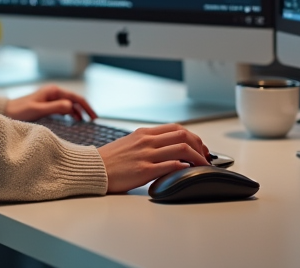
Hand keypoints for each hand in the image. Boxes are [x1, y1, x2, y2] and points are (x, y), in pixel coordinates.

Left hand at [4, 85, 96, 121]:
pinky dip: (70, 113)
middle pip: (74, 100)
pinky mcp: (47, 104)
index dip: (87, 107)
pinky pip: (63, 108)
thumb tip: (71, 106)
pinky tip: (73, 120)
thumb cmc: (20, 110)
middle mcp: (54, 93)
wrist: (7, 111)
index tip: (94, 117)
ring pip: (69, 104)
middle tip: (94, 121)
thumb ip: (55, 108)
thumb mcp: (38, 110)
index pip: (75, 98)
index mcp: (54, 91)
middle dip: (85, 109)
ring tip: (85, 123)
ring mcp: (51, 98)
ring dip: (78, 112)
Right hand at [96, 124, 211, 192]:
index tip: (199, 147)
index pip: (176, 128)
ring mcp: (146, 155)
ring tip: (203, 166)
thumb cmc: (111, 159)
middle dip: (199, 145)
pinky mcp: (144, 170)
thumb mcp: (130, 143)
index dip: (193, 137)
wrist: (94, 168)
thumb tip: (167, 147)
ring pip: (181, 149)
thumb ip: (148, 142)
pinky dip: (184, 167)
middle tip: (205, 156)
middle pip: (182, 135)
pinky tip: (189, 171)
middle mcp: (147, 141)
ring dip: (197, 158)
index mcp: (144, 133)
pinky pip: (170, 166)